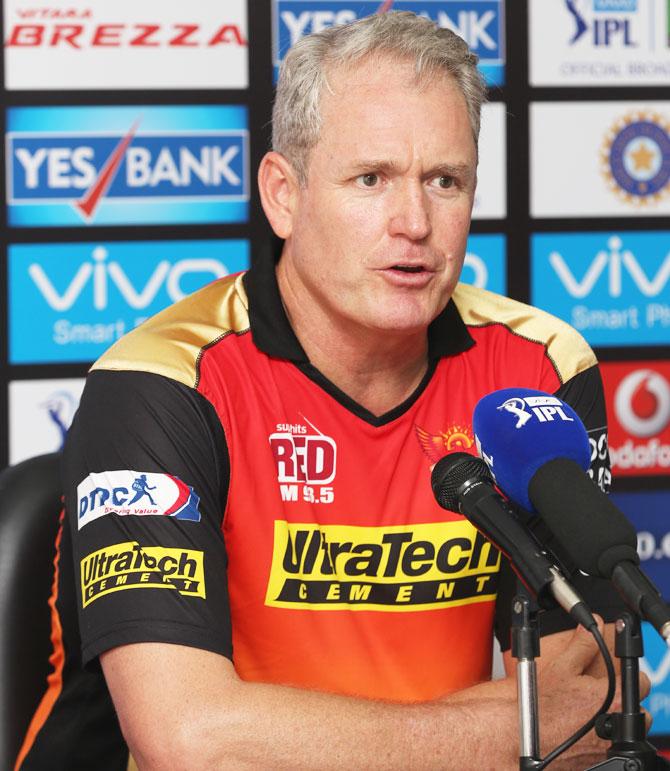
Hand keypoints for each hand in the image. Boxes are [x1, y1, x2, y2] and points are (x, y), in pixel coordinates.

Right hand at [536, 619, 649, 769]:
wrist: (523, 736)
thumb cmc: (540, 704)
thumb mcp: (562, 666)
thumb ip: (583, 645)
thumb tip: (593, 627)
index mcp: (614, 699)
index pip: (641, 683)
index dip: (628, 676)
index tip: (615, 676)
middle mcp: (617, 726)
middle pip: (639, 709)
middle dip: (623, 701)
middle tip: (600, 694)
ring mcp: (609, 746)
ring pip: (626, 731)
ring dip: (615, 721)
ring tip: (591, 713)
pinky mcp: (600, 761)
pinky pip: (610, 746)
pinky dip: (601, 738)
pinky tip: (583, 729)